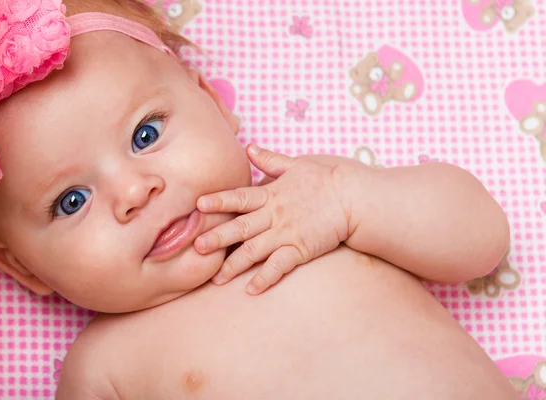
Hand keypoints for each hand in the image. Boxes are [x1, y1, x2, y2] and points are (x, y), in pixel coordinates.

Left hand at [194, 144, 350, 294]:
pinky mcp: (301, 250)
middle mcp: (275, 215)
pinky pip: (279, 267)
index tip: (198, 205)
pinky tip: (250, 290)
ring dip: (234, 265)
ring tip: (217, 278)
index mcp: (272, 194)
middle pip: (240, 228)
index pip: (239, 197)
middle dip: (217, 238)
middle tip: (196, 248)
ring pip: (254, 251)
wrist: (356, 199)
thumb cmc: (329, 178)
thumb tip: (249, 147)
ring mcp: (287, 234)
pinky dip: (264, 278)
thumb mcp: (298, 164)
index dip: (219, 201)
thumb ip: (271, 160)